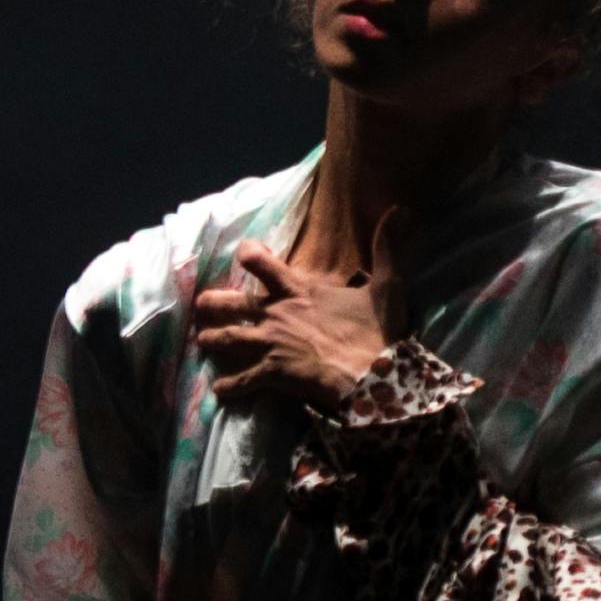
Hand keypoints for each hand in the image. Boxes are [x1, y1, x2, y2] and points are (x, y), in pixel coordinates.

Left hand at [194, 213, 407, 410]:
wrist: (377, 374)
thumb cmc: (379, 330)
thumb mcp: (388, 285)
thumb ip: (386, 248)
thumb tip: (398, 209)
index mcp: (299, 291)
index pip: (261, 262)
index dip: (249, 255)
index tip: (243, 253)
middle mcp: (277, 313)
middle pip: (231, 303)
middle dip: (212, 304)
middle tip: (201, 305)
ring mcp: (271, 343)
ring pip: (227, 339)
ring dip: (211, 340)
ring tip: (203, 341)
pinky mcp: (272, 372)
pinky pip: (241, 381)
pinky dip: (229, 387)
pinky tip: (219, 391)